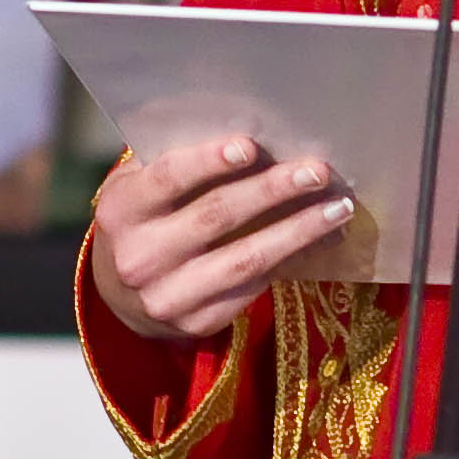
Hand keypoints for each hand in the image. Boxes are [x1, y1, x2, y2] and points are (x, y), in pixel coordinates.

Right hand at [89, 137, 356, 340]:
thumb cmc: (146, 217)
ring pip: (245, 260)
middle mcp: (139, 257)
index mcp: (121, 210)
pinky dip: (293, 260)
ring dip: (298, 231)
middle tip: (316, 171)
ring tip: (337, 208)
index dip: (209, 162)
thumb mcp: (142, 186)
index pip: (167, 180)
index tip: (252, 146)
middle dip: (271, 191)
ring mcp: (168, 296)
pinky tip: (321, 239)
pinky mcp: (197, 322)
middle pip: (215, 217)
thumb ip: (179, 161)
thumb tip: (255, 135)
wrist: (122, 291)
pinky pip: (254, 287)